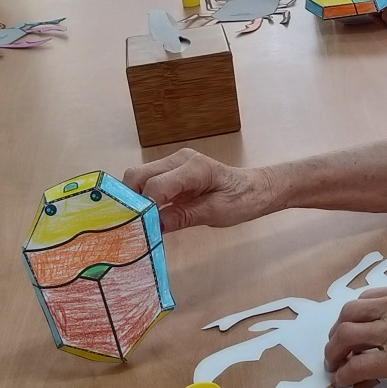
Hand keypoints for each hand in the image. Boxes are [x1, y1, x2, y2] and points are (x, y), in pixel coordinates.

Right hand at [122, 148, 280, 232]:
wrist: (255, 189)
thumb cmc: (241, 200)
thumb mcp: (215, 213)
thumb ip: (183, 216)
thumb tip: (155, 225)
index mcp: (194, 168)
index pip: (155, 185)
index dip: (144, 207)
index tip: (139, 228)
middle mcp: (180, 159)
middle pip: (138, 175)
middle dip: (131, 200)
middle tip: (133, 225)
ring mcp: (174, 162)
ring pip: (139, 176)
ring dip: (134, 198)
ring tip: (139, 221)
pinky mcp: (172, 170)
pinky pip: (148, 180)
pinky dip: (142, 196)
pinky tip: (147, 214)